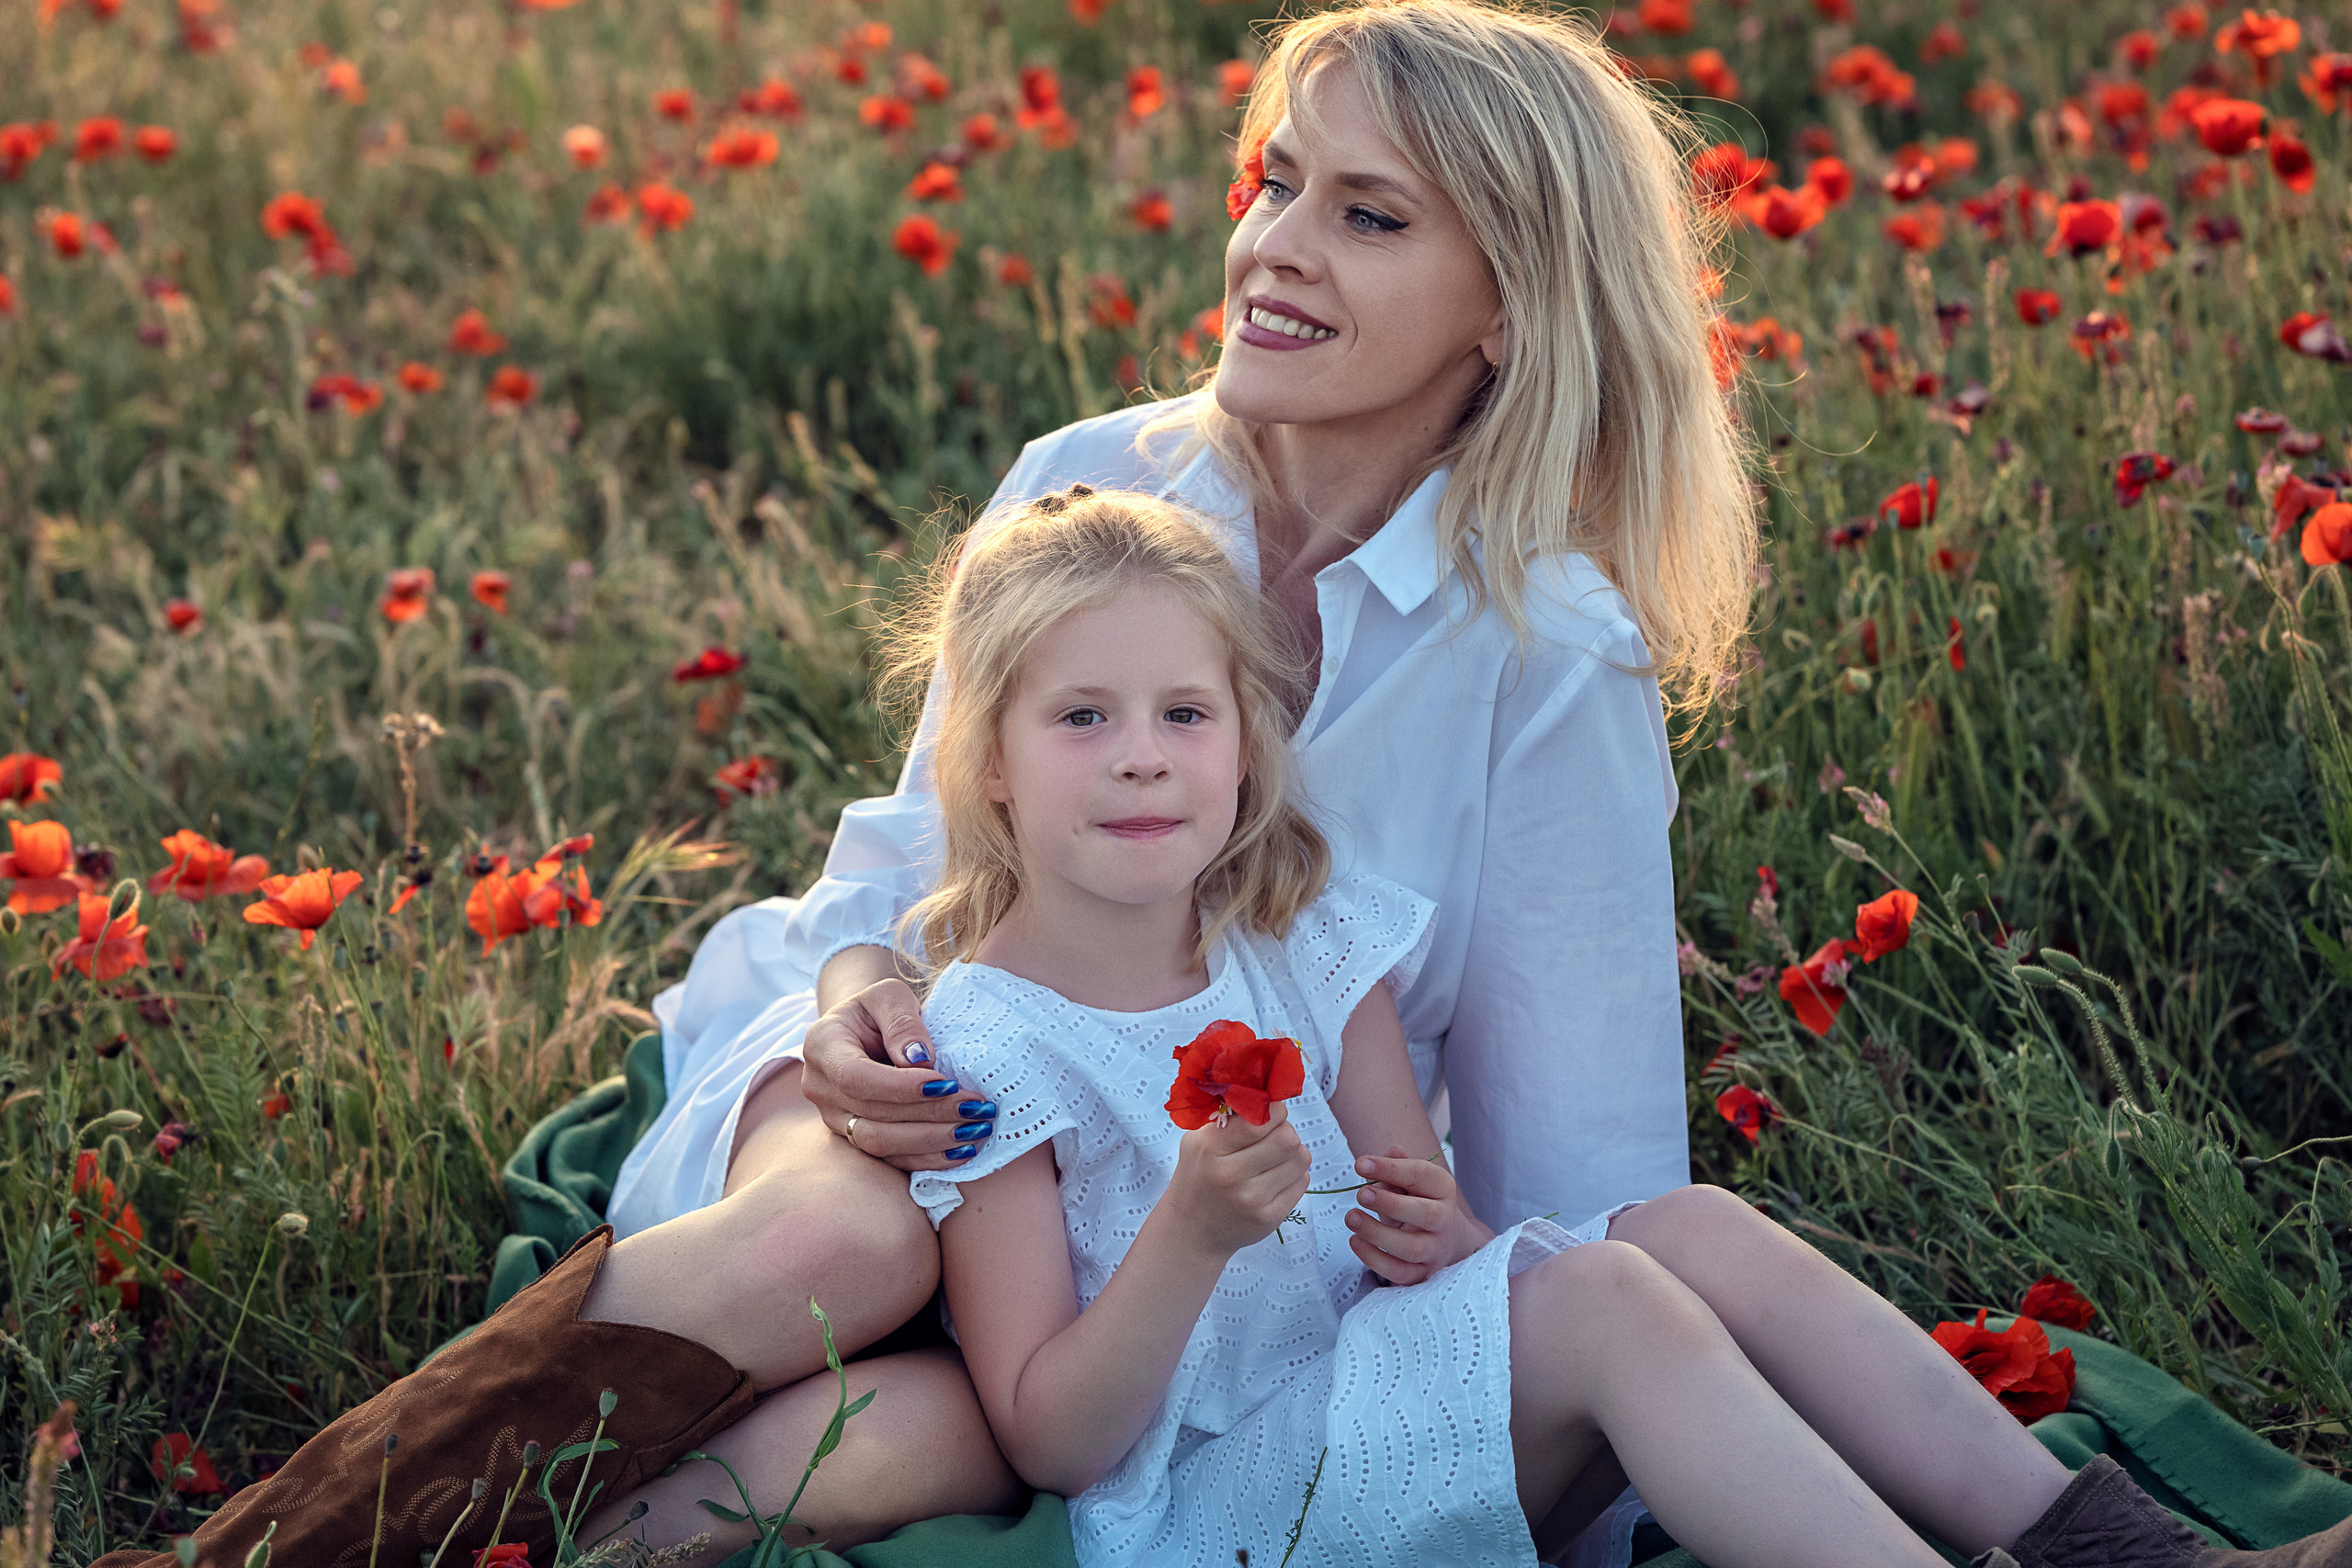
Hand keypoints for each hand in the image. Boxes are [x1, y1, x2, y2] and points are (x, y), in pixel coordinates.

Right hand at [801, 977, 996, 1172]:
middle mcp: (821, 1089)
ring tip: (976, 1130)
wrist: (861, 1031)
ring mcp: (834, 1118)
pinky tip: (962, 1150)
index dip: (899, 1087)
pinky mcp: (854, 1139)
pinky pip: (889, 1159)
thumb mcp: (889, 996)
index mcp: (823, 1047)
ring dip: (932, 1141)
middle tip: (977, 1108)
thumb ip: (902, 1021)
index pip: (855, 1077)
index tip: (945, 1083)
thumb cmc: (878, 1009)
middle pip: (873, 1114)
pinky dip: (927, 1158)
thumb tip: (919, 1059)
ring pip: (880, 1143)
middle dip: (930, 1114)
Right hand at [1163, 1103, 1312, 1258]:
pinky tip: (1276, 1178)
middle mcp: (1231, 1174)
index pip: (1260, 1119)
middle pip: (1287, 1138)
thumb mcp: (1198, 1141)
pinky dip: (1294, 1174)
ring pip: (1300, 1158)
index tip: (1270, 1112)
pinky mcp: (1269, 1218)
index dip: (1273, 1110)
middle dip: (1285, 1131)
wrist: (1190, 1231)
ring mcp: (1251, 1199)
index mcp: (1211, 1148)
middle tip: (1275, 1135)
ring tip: (1276, 1157)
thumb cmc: (1198, 1176)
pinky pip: (1302, 1182)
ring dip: (1294, 1152)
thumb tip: (1265, 1092)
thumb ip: (1228, 1118)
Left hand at [1344, 1146, 1494, 1284]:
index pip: (1422, 1176)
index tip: (1360, 1164)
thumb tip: (1394, 1150)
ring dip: (1377, 1233)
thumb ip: (1398, 1166)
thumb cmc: (1415, 1201)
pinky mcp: (1421, 1275)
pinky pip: (1399, 1273)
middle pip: (1425, 1215)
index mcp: (1443, 1189)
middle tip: (1360, 1194)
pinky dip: (1374, 1259)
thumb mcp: (1409, 1181)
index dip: (1391, 1168)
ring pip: (1411, 1248)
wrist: (1441, 1238)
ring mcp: (1434, 1251)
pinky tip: (1355, 1241)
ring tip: (1351, 1218)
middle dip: (1390, 1204)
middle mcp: (1444, 1221)